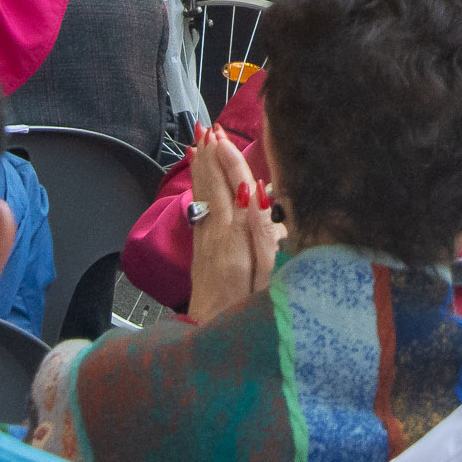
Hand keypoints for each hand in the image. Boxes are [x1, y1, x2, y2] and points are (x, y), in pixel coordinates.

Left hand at [183, 126, 281, 322]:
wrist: (211, 334)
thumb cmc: (247, 308)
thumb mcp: (264, 275)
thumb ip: (260, 233)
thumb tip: (255, 192)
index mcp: (235, 238)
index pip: (233, 189)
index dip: (229, 162)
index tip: (223, 138)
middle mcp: (216, 234)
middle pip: (213, 186)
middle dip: (211, 156)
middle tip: (208, 127)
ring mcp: (206, 239)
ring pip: (203, 193)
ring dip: (202, 165)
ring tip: (200, 139)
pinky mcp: (201, 247)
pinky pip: (200, 205)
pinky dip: (199, 183)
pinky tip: (197, 172)